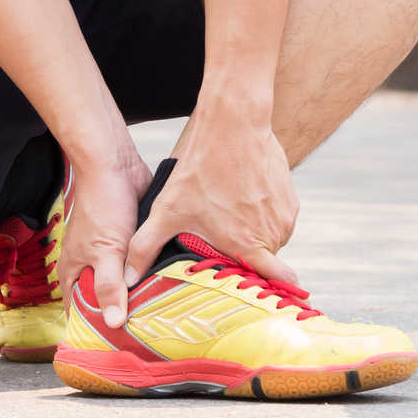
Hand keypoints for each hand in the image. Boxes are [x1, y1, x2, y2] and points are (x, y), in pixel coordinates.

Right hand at [55, 139, 151, 328]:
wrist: (114, 166)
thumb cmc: (102, 206)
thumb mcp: (105, 251)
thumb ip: (110, 287)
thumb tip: (113, 323)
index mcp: (74, 271)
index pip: (79, 312)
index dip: (93, 332)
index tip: (114, 353)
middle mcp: (91, 266)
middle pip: (105, 302)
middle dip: (122, 318)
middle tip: (147, 342)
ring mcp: (112, 255)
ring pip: (126, 286)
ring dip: (140, 298)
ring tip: (163, 322)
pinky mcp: (131, 244)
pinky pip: (140, 269)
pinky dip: (151, 279)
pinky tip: (170, 291)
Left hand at [126, 119, 298, 289]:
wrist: (233, 125)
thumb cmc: (200, 169)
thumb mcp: (167, 209)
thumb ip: (146, 246)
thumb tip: (129, 278)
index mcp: (247, 244)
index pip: (277, 281)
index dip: (269, 290)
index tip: (258, 292)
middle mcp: (272, 234)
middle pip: (265, 260)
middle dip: (247, 257)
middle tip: (225, 244)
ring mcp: (284, 216)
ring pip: (270, 238)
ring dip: (253, 234)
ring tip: (228, 216)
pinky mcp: (289, 198)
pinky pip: (276, 218)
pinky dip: (261, 215)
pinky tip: (240, 199)